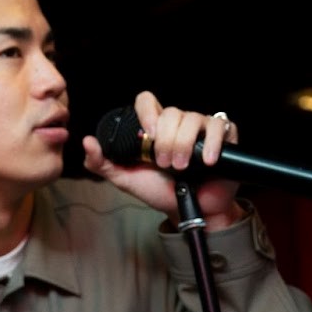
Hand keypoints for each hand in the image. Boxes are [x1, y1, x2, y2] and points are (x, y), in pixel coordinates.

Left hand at [82, 90, 244, 229]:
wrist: (189, 211)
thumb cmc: (158, 191)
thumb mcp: (125, 179)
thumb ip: (102, 163)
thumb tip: (87, 141)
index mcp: (155, 128)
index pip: (147, 101)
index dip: (147, 111)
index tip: (147, 134)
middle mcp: (178, 123)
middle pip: (172, 112)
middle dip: (166, 141)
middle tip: (164, 164)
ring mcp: (201, 128)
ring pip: (193, 119)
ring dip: (184, 144)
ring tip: (182, 167)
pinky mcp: (224, 136)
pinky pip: (219, 127)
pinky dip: (212, 144)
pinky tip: (207, 161)